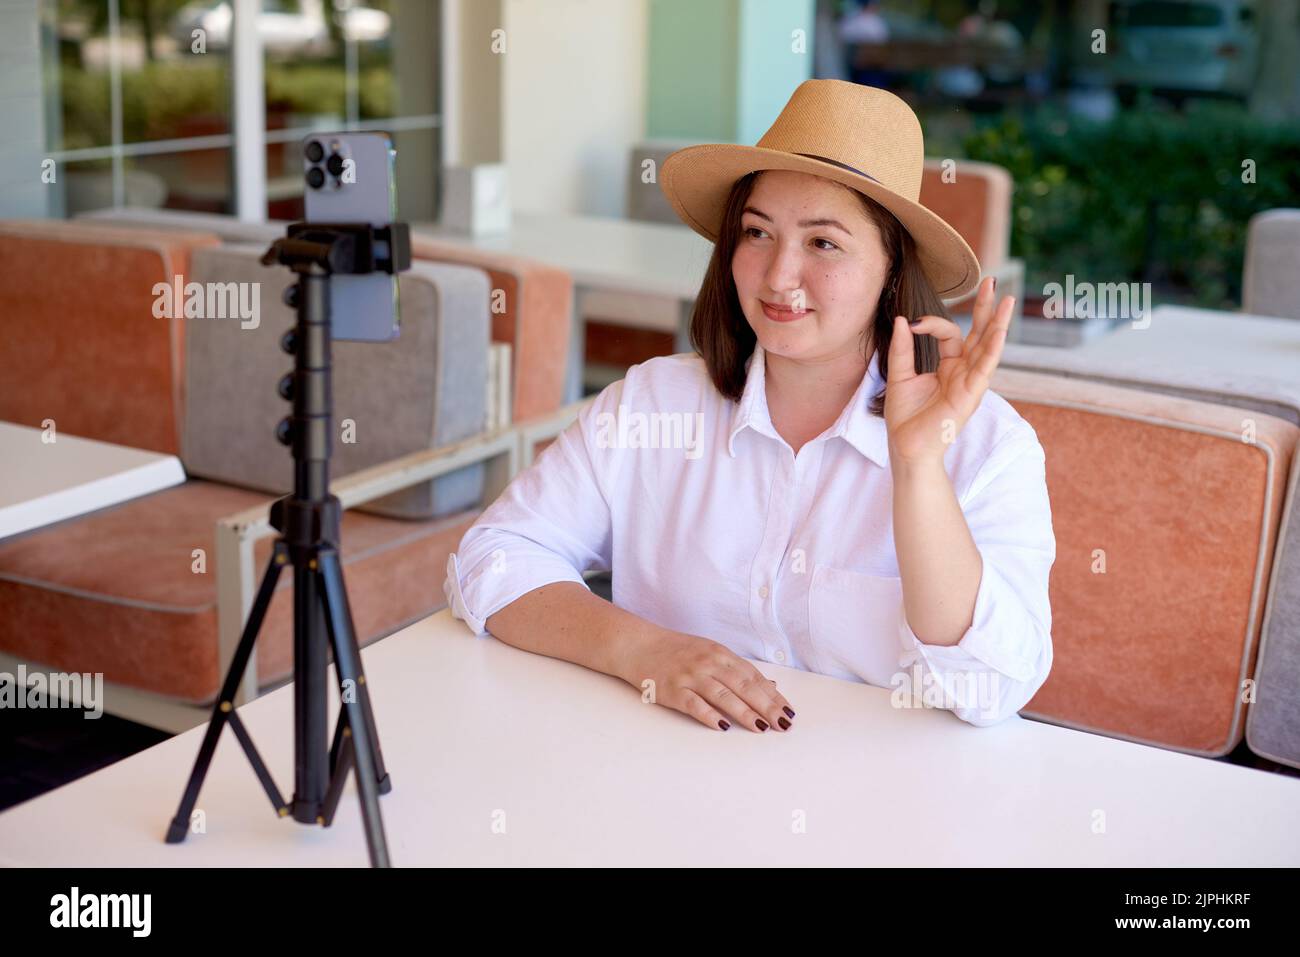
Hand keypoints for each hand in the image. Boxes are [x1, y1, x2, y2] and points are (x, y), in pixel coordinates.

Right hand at [619, 627, 794, 732]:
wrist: (639, 645)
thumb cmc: (677, 651)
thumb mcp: (711, 652)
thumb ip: (739, 670)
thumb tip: (771, 686)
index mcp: (720, 653)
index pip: (753, 676)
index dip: (772, 694)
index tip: (789, 710)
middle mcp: (708, 663)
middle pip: (743, 686)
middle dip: (766, 706)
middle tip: (783, 723)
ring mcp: (690, 676)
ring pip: (722, 695)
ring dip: (744, 712)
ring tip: (761, 727)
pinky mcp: (673, 690)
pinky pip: (694, 704)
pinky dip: (709, 715)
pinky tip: (723, 727)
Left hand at [884, 276, 1014, 465]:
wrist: (906, 447)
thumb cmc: (905, 417)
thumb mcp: (899, 376)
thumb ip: (902, 349)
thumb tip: (902, 320)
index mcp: (949, 367)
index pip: (950, 334)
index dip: (932, 323)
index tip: (911, 323)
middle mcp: (964, 372)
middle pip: (980, 334)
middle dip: (987, 309)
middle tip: (994, 282)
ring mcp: (970, 383)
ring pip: (988, 348)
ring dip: (998, 324)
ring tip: (1008, 301)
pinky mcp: (970, 396)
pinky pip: (984, 370)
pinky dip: (992, 351)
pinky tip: (999, 333)